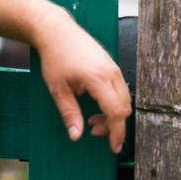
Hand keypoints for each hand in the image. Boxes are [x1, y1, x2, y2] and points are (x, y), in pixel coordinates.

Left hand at [35, 8, 130, 152]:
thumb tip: (76, 136)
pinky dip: (113, 103)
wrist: (57, 31)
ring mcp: (114, 68)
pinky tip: (96, 106)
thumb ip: (69, 113)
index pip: (116, 112)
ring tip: (92, 120)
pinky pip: (121, 90)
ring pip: (125, 99)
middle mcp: (111, 73)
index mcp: (98, 79)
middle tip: (93, 130)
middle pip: (124, 108)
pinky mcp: (112, 66)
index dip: (116, 133)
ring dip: (113, 115)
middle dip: (113, 125)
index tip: (113, 148)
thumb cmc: (55, 58)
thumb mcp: (58, 89)